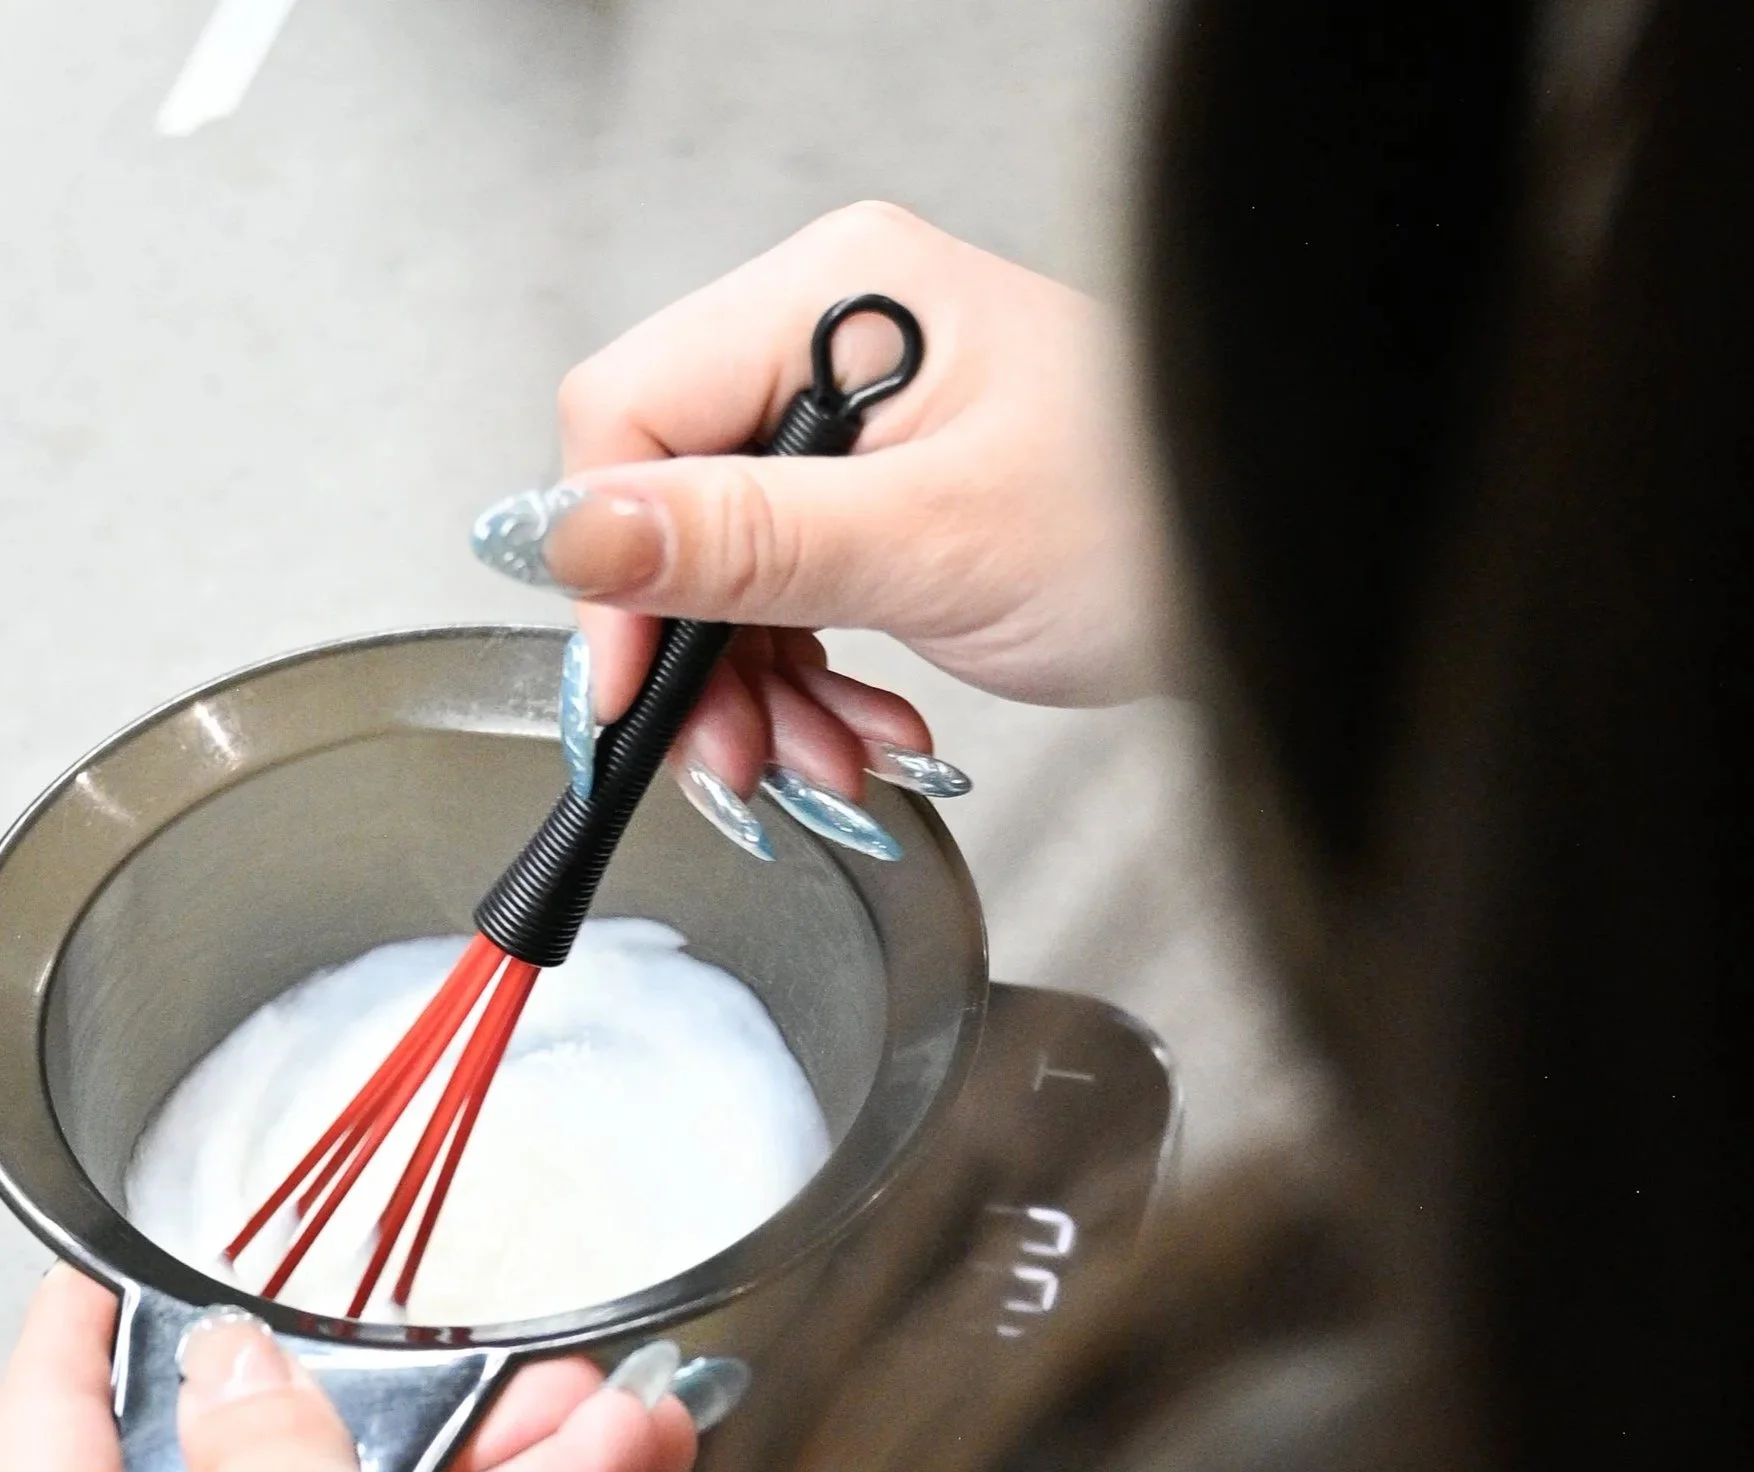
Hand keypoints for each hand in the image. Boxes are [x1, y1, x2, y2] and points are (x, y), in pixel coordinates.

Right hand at [489, 203, 1163, 803]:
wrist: (1282, 572)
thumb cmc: (1155, 520)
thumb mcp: (929, 543)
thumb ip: (744, 541)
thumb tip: (581, 539)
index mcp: (831, 303)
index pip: (630, 417)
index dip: (614, 567)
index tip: (634, 689)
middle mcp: (832, 348)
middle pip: (673, 506)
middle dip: (701, 654)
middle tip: (739, 758)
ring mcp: (861, 428)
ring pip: (729, 574)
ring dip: (762, 690)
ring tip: (827, 758)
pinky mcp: (890, 500)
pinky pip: (796, 597)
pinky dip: (815, 682)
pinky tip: (867, 729)